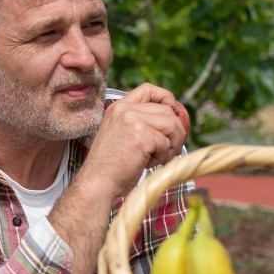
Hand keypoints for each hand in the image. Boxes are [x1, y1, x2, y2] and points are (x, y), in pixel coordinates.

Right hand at [76, 82, 187, 201]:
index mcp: (118, 108)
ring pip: (172, 125)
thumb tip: (172, 120)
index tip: (172, 114)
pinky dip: (163, 156)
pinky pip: (166, 143)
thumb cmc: (110, 166)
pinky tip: (149, 163)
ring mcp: (133, 121)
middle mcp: (125, 110)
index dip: (166, 98)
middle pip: (167, 110)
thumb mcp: (120, 135)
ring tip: (159, 157)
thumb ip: (139, 123)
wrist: (97, 183)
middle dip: (175, 131)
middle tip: (168, 149)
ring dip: (172, 144)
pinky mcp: (142, 136)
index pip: (148, 89)